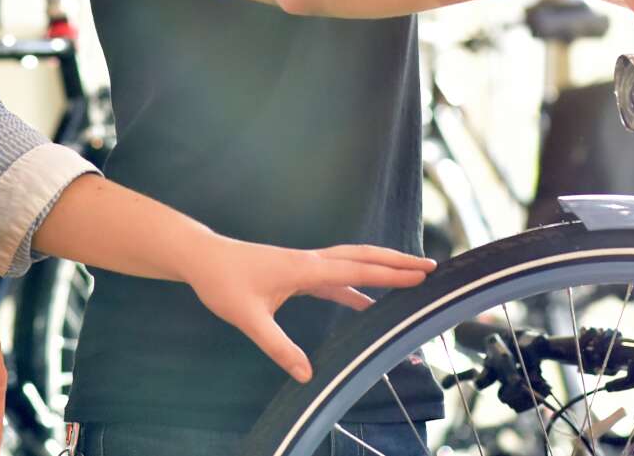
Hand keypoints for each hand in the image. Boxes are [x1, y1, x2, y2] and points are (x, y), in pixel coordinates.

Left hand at [182, 239, 435, 380]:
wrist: (203, 258)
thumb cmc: (224, 283)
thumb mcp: (249, 318)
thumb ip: (278, 346)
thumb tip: (307, 374)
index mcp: (305, 268)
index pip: (356, 270)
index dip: (390, 274)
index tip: (420, 275)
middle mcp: (311, 261)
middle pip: (363, 257)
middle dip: (397, 262)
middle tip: (430, 267)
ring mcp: (306, 264)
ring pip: (353, 262)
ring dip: (380, 268)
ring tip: (409, 279)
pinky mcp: (299, 271)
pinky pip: (337, 275)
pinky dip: (357, 284)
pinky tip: (366, 302)